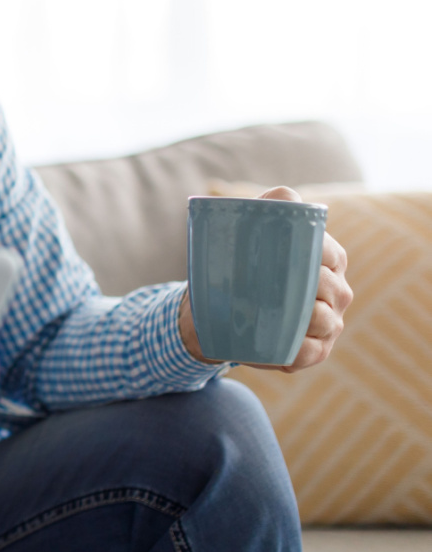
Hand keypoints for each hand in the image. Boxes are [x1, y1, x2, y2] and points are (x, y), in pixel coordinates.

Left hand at [179, 185, 353, 372]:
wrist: (215, 309)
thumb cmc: (237, 263)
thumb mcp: (249, 228)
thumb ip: (270, 205)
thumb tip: (286, 198)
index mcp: (328, 260)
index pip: (330, 255)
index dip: (311, 255)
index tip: (279, 256)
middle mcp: (336, 291)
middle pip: (332, 289)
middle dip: (305, 288)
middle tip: (268, 285)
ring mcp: (329, 323)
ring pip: (325, 322)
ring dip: (301, 321)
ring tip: (270, 315)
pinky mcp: (316, 350)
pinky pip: (312, 353)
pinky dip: (296, 352)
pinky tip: (279, 350)